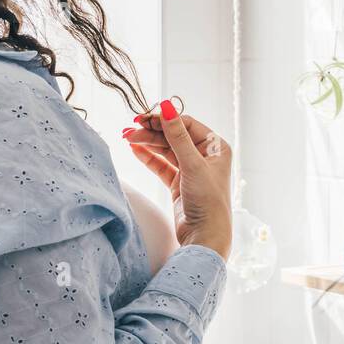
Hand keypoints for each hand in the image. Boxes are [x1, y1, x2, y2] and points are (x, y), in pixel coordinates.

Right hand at [121, 101, 232, 260]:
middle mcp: (205, 156)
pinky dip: (148, 157)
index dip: (165, 120)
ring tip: (127, 138)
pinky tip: (134, 149)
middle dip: (152, 132)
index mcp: (216, 147)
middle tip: (130, 129)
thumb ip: (177, 136)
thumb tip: (167, 106)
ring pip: (166, 150)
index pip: (186, 124)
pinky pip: (162, 165)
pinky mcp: (179, 183)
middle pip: (174, 136)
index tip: (143, 118)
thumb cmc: (207, 200)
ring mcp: (191, 170)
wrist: (204, 237)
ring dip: (147, 143)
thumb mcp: (192, 165)